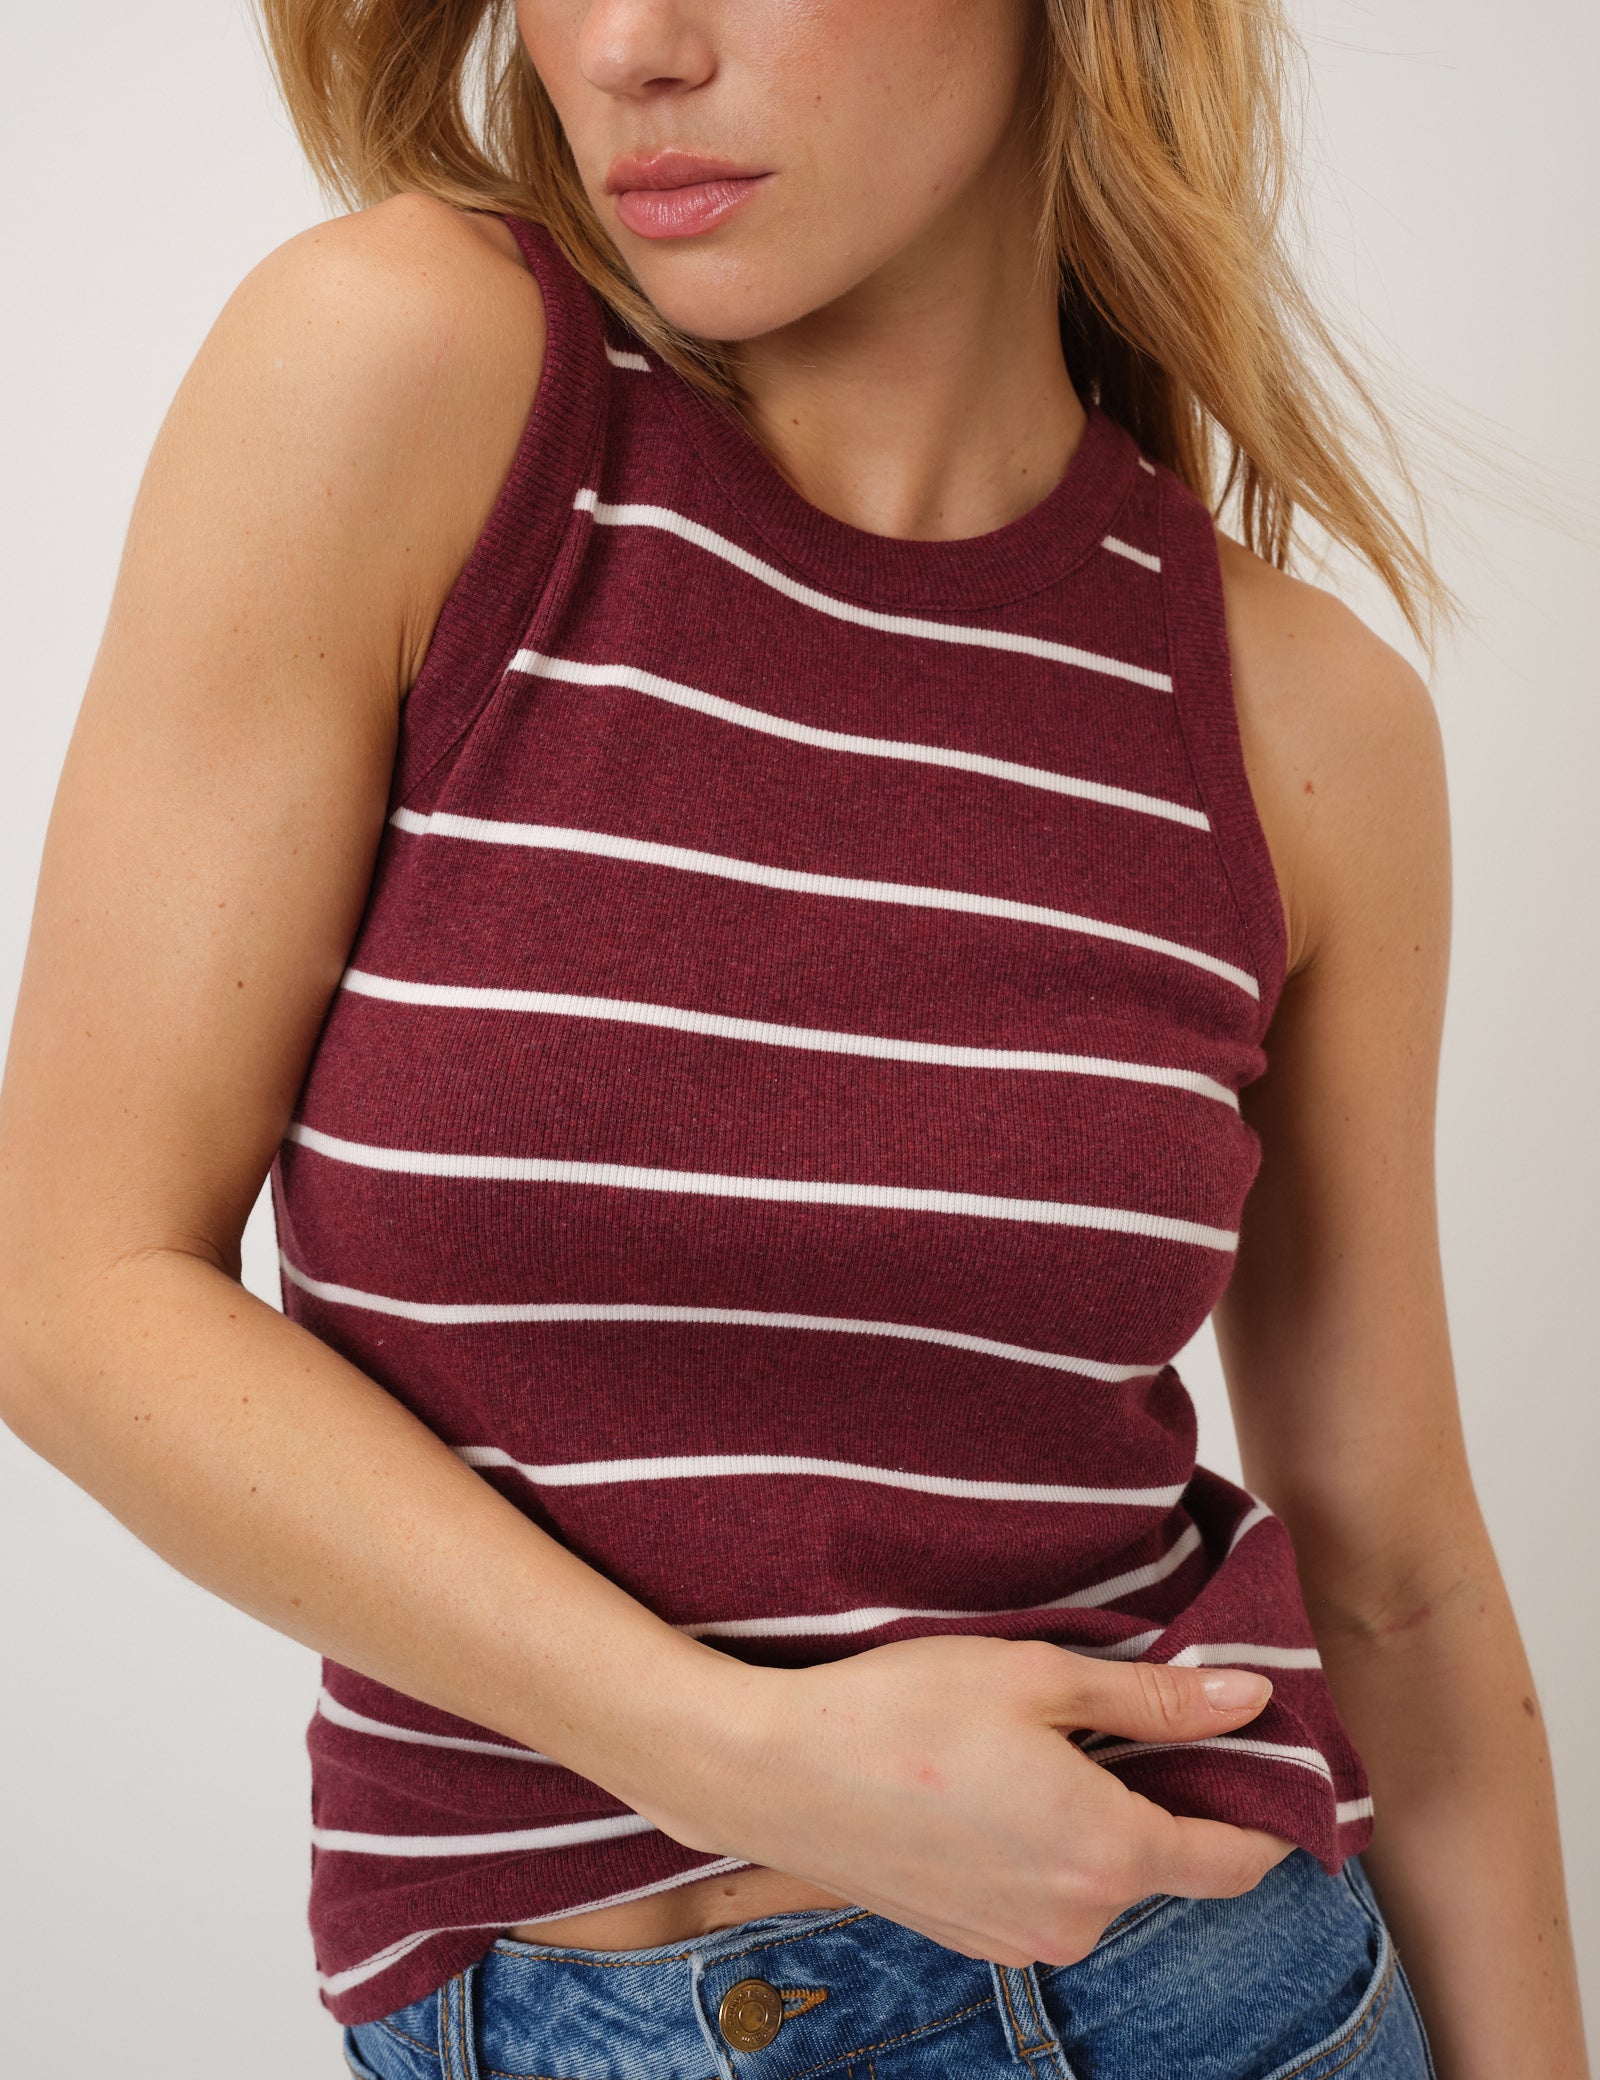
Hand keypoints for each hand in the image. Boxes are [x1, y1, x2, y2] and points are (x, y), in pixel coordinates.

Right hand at [637, 1633, 1297, 1968]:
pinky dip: (1050, 1843)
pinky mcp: (974, 1937)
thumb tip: (1251, 1698)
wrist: (773, 1771)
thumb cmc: (901, 1710)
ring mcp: (1021, 1939)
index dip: (1262, 1804)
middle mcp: (1078, 1919)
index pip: (1236, 1857)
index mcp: (1108, 1854)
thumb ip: (1155, 1700)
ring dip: (1104, 1818)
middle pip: (1170, 1865)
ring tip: (1044, 1739)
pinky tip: (996, 1781)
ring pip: (1107, 1877)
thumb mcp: (1038, 1678)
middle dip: (1171, 1795)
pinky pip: (1050, 1893)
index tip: (1259, 1748)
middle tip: (1129, 1712)